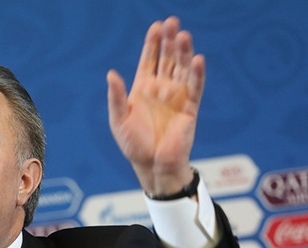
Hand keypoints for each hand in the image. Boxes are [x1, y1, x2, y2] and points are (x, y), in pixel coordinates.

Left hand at [107, 16, 204, 195]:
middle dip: (170, 40)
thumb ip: (116, 97)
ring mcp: (177, 97)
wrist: (152, 165)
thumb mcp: (118, 119)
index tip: (156, 25)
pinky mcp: (190, 108)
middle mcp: (162, 88)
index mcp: (143, 88)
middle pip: (168, 59)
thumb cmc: (134, 144)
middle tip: (172, 21)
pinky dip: (197, 74)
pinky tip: (197, 60)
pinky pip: (195, 87)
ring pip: (182, 69)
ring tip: (184, 35)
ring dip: (184, 52)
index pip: (149, 59)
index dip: (153, 43)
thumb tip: (111, 74)